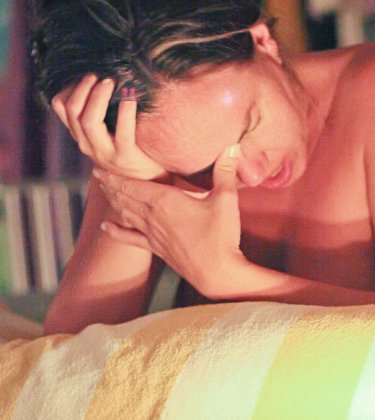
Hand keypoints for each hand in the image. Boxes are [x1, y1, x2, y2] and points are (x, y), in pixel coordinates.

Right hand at [52, 73, 167, 179]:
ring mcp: (105, 153)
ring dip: (98, 98)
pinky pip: (123, 132)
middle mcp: (88, 145)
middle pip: (74, 112)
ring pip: (89, 121)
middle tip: (98, 76)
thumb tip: (98, 81)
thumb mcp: (105, 135)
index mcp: (81, 137)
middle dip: (83, 89)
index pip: (61, 108)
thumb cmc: (127, 151)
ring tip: (110, 83)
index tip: (84, 76)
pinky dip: (125, 112)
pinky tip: (130, 98)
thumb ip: (98, 116)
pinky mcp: (126, 156)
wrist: (147, 181)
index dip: (69, 88)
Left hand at [94, 145, 247, 296]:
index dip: (115, 176)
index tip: (100, 167)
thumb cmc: (220, 236)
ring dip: (113, 202)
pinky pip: (131, 238)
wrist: (217, 272)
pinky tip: (106, 228)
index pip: (133, 185)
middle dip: (110, 185)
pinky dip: (117, 232)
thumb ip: (225, 172)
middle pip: (125, 198)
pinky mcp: (157, 249)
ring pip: (126, 214)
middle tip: (97, 173)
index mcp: (165, 201)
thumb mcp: (225, 199)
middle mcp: (153, 217)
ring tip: (103, 191)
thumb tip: (232, 147)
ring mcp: (153, 235)